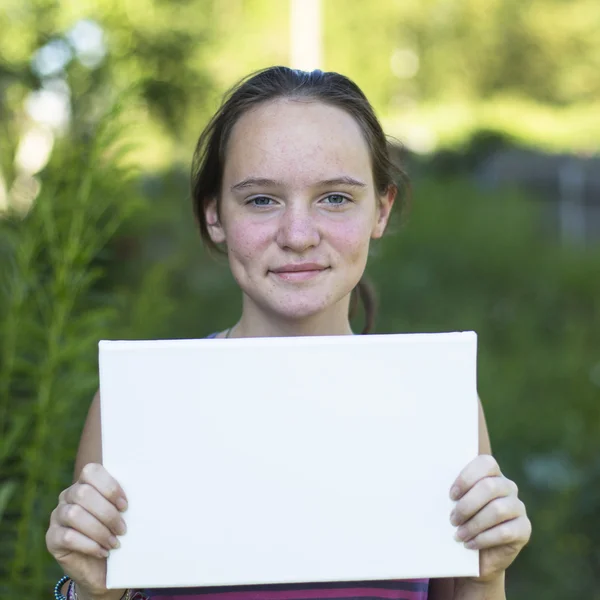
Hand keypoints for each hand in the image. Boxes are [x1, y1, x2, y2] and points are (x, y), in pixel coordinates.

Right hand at [46, 463, 128, 599]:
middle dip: (107, 513)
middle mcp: (67, 496)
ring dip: (99, 530)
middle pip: (83, 493)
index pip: (91, 471)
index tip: (125, 505)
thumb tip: (146, 489)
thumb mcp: (121, 514)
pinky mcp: (52, 539)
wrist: (101, 568)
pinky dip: (89, 545)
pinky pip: (68, 537)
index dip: (109, 486)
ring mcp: (57, 516)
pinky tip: (103, 552)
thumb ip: (124, 500)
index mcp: (85, 484)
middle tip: (123, 529)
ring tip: (114, 543)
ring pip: (74, 514)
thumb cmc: (115, 533)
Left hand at [449, 454, 530, 582]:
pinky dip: (484, 539)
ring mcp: (518, 507)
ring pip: (497, 510)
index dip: (467, 478)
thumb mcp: (454, 503)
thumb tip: (427, 481)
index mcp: (491, 474)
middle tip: (452, 520)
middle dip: (467, 505)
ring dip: (474, 524)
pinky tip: (470, 544)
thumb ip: (451, 492)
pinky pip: (505, 532)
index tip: (451, 495)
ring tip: (458, 535)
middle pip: (489, 487)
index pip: (485, 463)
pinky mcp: (524, 529)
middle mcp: (507, 487)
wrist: (477, 554)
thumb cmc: (461, 521)